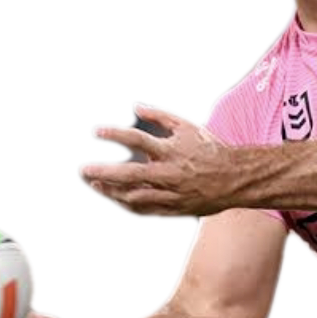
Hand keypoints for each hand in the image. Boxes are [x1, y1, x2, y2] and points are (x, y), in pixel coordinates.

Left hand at [78, 102, 232, 219]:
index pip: (137, 139)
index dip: (114, 134)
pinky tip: (114, 198)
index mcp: (172, 149)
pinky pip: (143, 210)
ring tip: (95, 185)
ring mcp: (170, 194)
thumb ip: (160, 115)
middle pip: (130, 174)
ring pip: (133, 197)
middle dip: (103, 172)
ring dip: (111, 192)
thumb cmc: (208, 148)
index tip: (95, 133)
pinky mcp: (172, 209)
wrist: (233, 179)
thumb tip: (135, 106)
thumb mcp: (187, 125)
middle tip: (83, 169)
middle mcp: (170, 173)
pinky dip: (126, 205)